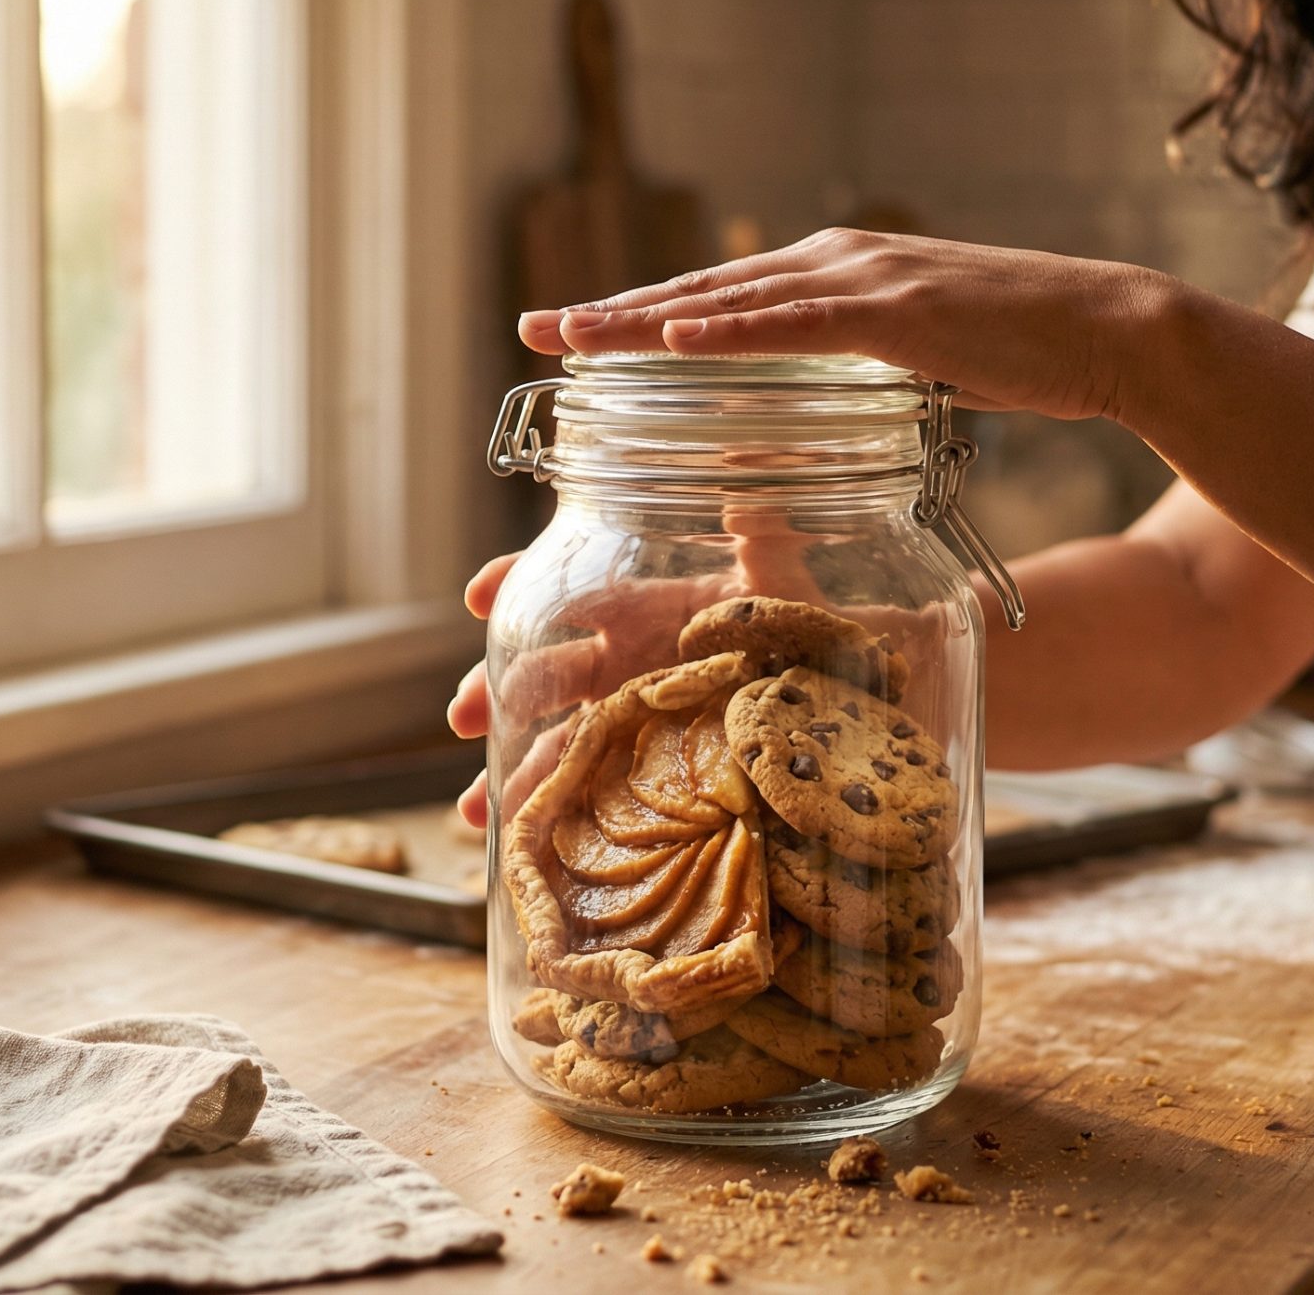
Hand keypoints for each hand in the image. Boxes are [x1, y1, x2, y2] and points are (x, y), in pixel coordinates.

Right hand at [447, 509, 850, 827]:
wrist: (848, 694)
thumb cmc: (808, 630)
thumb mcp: (785, 582)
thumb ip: (764, 534)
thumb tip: (748, 478)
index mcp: (650, 606)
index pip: (573, 587)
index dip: (520, 580)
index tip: (479, 595)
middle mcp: (628, 661)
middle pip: (547, 672)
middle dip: (499, 689)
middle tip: (465, 712)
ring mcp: (632, 719)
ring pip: (555, 741)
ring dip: (508, 769)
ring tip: (472, 807)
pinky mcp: (642, 769)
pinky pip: (585, 788)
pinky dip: (543, 809)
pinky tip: (507, 835)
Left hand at [517, 228, 1180, 422]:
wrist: (1107, 330)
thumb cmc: (1019, 353)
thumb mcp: (914, 367)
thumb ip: (860, 379)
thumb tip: (822, 420)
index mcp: (834, 278)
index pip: (719, 300)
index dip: (641, 318)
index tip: (571, 336)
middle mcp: (835, 265)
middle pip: (703, 292)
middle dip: (615, 314)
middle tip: (533, 328)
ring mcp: (863, 283)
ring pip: (730, 301)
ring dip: (646, 319)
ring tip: (573, 336)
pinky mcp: (896, 313)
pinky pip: (796, 324)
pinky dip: (731, 328)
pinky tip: (676, 335)